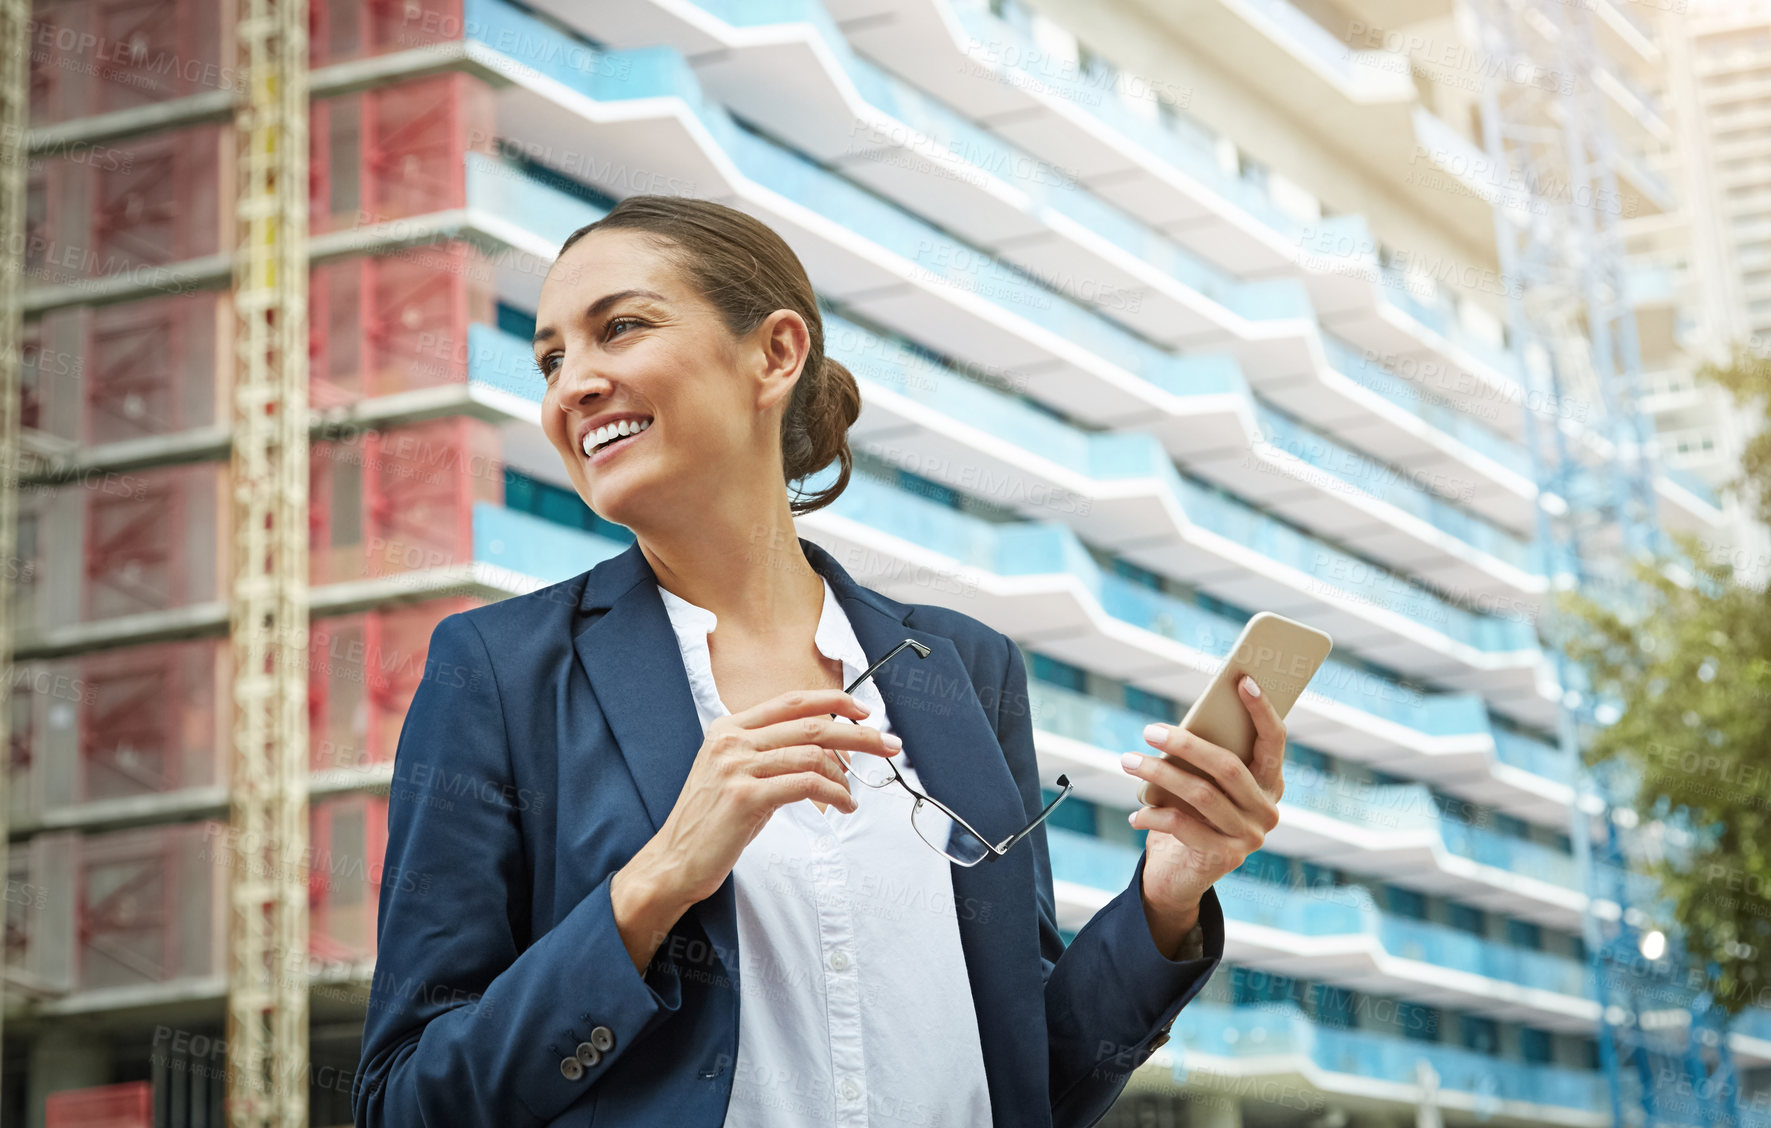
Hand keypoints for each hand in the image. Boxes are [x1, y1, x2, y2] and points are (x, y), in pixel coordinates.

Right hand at [620, 688, 900, 912]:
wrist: (674, 861)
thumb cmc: (712, 824)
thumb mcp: (737, 777)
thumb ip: (773, 756)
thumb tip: (828, 752)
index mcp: (728, 728)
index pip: (791, 701)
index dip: (833, 700)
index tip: (865, 709)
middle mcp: (731, 740)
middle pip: (811, 724)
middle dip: (858, 734)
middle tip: (889, 745)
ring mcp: (736, 766)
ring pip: (813, 754)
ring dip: (846, 774)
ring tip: (854, 793)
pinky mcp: (745, 796)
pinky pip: (807, 785)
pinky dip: (834, 794)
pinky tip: (842, 805)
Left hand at [1119, 676, 1284, 933]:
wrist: (1182, 875)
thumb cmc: (1191, 815)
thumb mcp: (1201, 783)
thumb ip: (1204, 758)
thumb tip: (1182, 725)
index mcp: (1270, 782)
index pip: (1274, 740)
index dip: (1261, 709)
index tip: (1242, 679)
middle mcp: (1268, 809)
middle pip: (1227, 766)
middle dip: (1184, 744)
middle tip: (1148, 730)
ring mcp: (1250, 836)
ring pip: (1201, 794)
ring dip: (1158, 774)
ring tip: (1128, 761)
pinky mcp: (1226, 858)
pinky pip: (1183, 825)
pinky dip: (1153, 815)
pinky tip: (1135, 813)